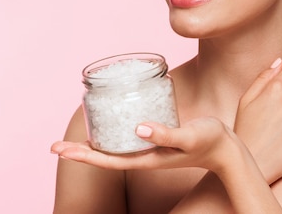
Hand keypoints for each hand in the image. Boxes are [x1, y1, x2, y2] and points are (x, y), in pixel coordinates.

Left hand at [52, 119, 281, 213]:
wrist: (227, 148)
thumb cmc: (211, 141)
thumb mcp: (189, 136)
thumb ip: (167, 133)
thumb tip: (139, 129)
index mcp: (147, 158)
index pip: (106, 160)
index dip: (82, 155)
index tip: (58, 150)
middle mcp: (144, 155)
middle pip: (104, 156)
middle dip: (79, 151)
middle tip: (54, 146)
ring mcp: (150, 149)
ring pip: (114, 148)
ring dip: (93, 143)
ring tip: (76, 132)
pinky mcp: (157, 138)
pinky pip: (127, 137)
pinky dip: (112, 131)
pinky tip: (109, 121)